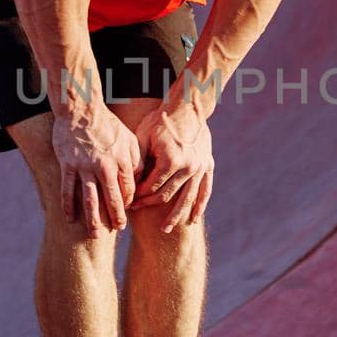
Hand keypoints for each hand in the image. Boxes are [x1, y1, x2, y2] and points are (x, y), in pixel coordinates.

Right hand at [52, 107, 142, 236]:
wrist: (81, 109)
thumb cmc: (107, 124)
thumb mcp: (129, 138)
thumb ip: (135, 159)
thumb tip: (138, 181)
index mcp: (122, 159)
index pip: (128, 189)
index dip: (128, 203)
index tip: (126, 212)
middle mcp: (105, 165)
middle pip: (112, 198)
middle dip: (116, 217)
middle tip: (117, 230)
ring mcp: (85, 166)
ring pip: (90, 199)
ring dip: (93, 220)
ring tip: (95, 235)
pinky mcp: (68, 164)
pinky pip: (68, 189)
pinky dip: (68, 206)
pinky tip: (69, 219)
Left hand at [130, 101, 213, 231]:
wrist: (187, 106)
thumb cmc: (160, 120)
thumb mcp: (143, 137)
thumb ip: (137, 162)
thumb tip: (129, 185)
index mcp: (170, 160)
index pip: (151, 187)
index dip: (138, 196)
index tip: (128, 201)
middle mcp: (188, 167)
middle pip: (167, 195)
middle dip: (150, 204)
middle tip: (138, 211)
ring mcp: (200, 167)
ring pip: (187, 198)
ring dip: (176, 215)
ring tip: (167, 230)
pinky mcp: (208, 165)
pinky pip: (205, 190)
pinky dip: (199, 206)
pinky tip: (193, 219)